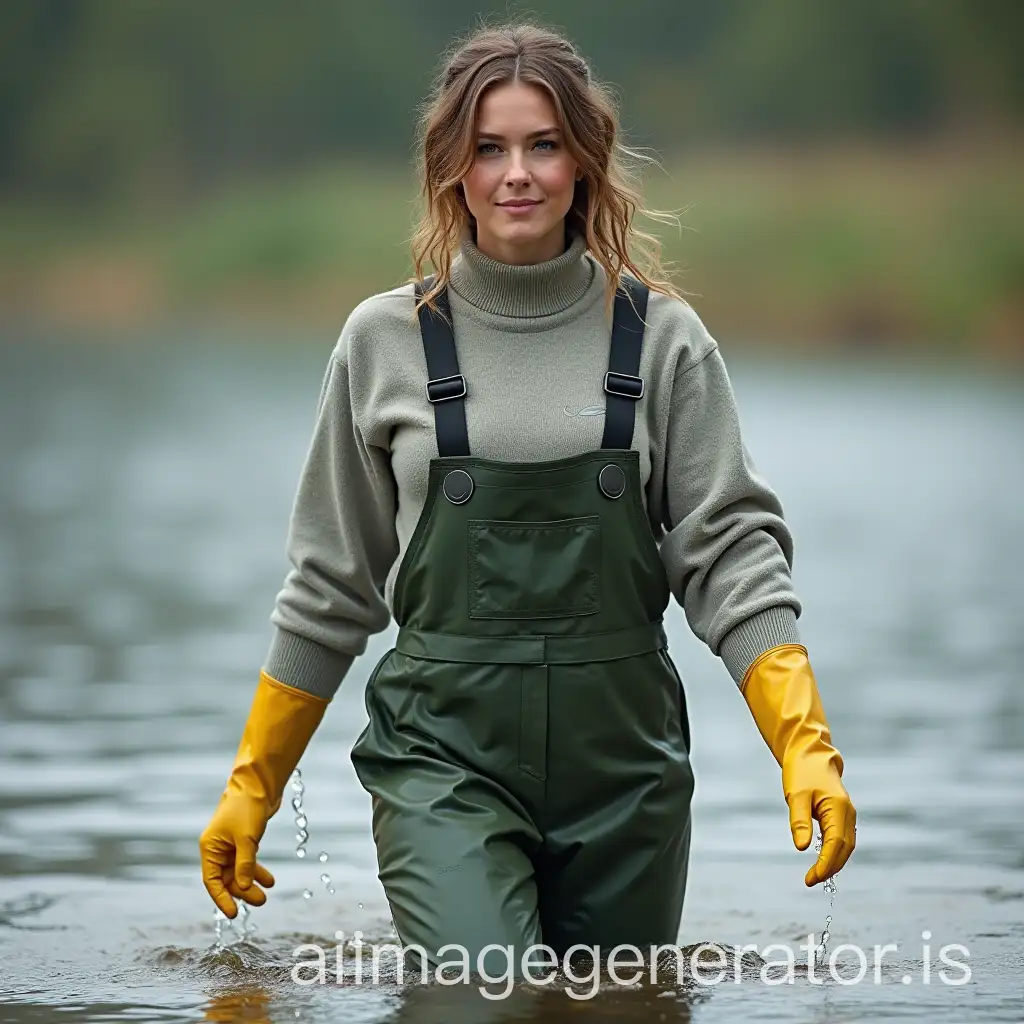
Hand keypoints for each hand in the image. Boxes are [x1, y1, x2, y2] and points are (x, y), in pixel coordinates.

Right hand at [199, 790, 275, 917]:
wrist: (258, 783)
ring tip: (266, 894)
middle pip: (227, 878)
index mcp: (209, 847)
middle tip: (260, 901)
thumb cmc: (247, 807)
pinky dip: (257, 870)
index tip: (233, 913)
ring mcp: (230, 844)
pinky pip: (248, 861)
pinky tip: (269, 880)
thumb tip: (244, 888)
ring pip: (239, 871)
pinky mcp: (244, 840)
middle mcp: (217, 848)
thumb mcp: (246, 838)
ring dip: (251, 882)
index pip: (211, 880)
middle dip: (242, 891)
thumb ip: (245, 864)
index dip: (222, 898)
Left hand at [783, 755, 855, 885]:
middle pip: (844, 849)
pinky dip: (834, 852)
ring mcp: (847, 814)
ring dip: (833, 862)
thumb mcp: (796, 795)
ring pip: (845, 846)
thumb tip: (802, 848)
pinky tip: (822, 861)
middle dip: (830, 868)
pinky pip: (842, 839)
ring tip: (815, 875)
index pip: (836, 844)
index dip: (825, 864)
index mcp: (839, 808)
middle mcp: (848, 813)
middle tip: (810, 881)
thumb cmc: (802, 772)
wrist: (810, 754)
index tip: (812, 878)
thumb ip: (800, 821)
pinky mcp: (842, 815)